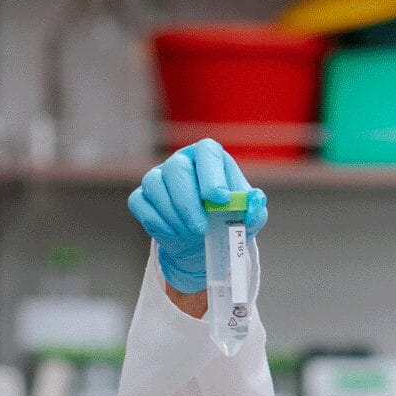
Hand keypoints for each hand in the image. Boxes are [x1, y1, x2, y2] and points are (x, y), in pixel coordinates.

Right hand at [126, 139, 268, 293]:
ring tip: (191, 233)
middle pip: (177, 168)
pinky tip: (174, 233)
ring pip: (155, 184)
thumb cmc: (228, 222)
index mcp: (209, 158)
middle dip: (188, 202)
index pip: (207, 151)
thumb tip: (255, 200)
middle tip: (201, 228)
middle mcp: (182, 162)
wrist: (205, 244)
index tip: (220, 199)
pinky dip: (157, 221)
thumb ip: (255, 207)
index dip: (211, 174)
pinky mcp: (143, 196)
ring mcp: (159, 177)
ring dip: (173, 213)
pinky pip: (140, 202)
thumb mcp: (250, 217)